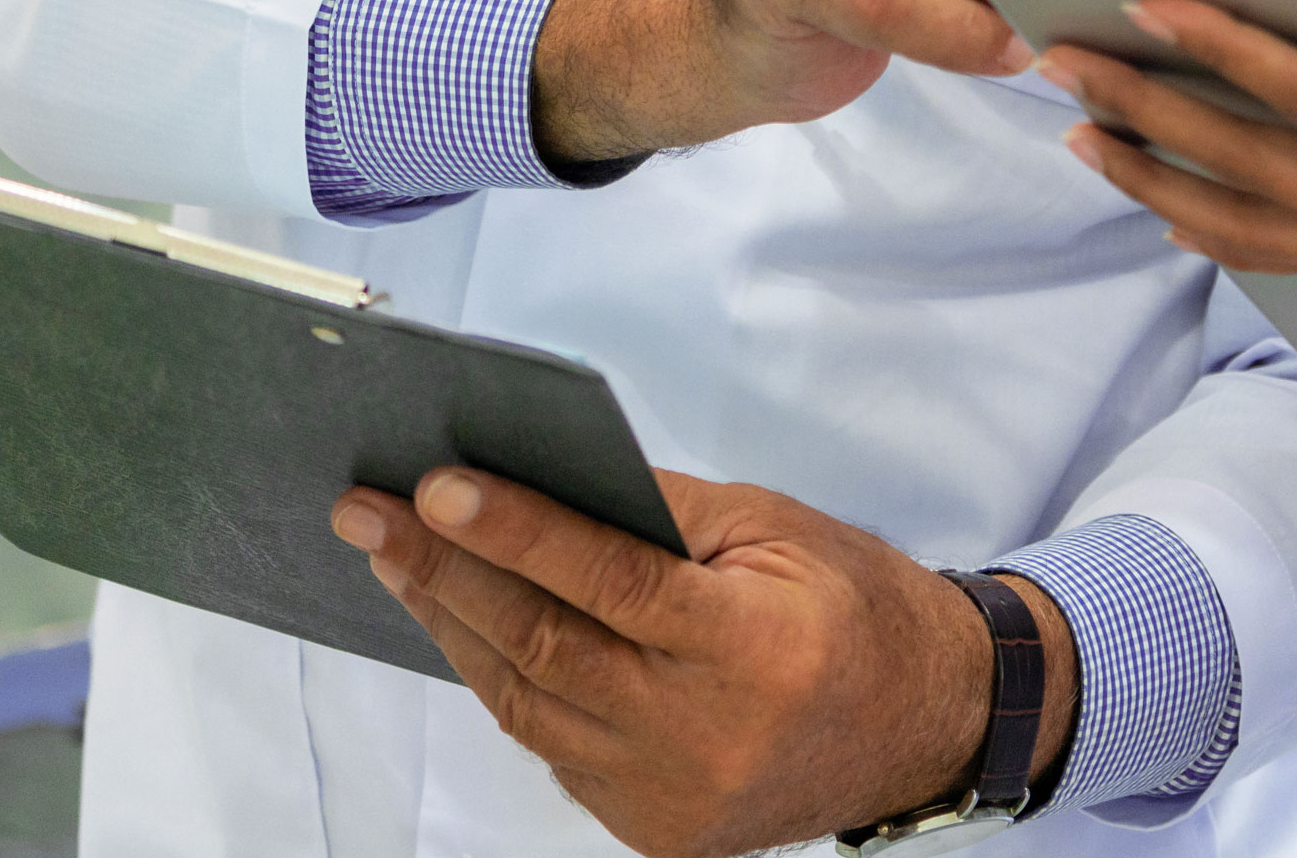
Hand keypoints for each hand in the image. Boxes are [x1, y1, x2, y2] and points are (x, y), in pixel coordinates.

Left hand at [331, 464, 1077, 857]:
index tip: (436, 485)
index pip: (611, 580)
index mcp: (754, 646)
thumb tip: (543, 474)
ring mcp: (673, 796)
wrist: (925, 724)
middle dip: (444, 570)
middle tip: (371, 511)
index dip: (518, 531)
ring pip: (529, 703)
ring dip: (452, 624)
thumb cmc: (857, 606)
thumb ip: (662, 508)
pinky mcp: (653, 830)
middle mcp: (707, 734)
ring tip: (396, 556)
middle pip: (545, 647)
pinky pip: (555, 747)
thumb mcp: (777, 528)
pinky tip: (469, 622)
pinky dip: (506, 680)